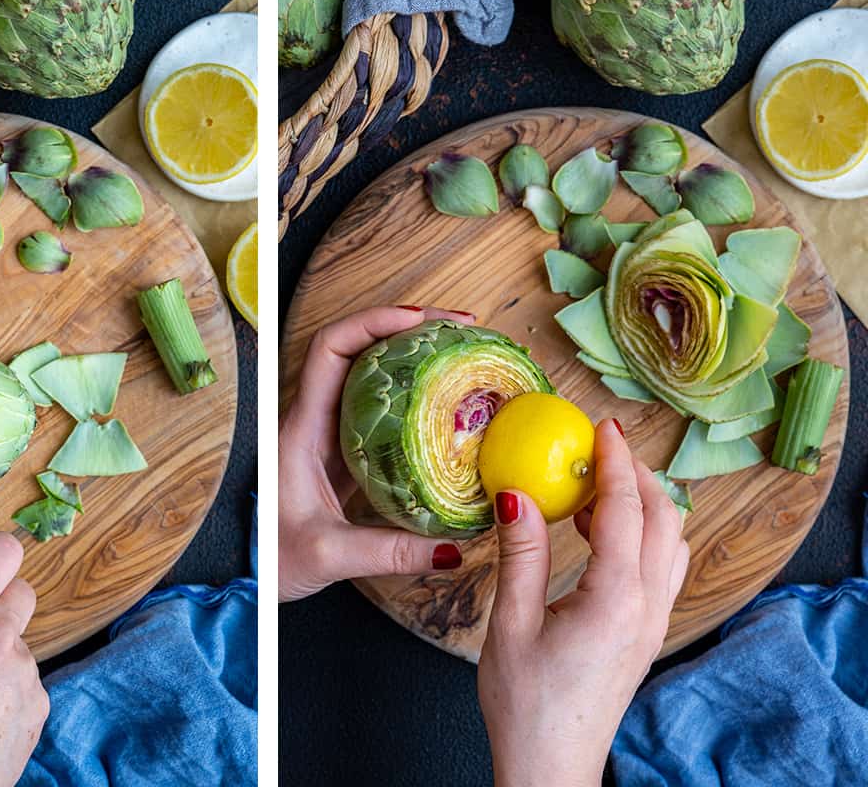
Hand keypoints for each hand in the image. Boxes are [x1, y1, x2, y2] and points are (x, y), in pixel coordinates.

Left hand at [279, 305, 476, 601]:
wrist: (252, 579)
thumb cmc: (271, 561)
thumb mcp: (329, 555)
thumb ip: (389, 552)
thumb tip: (453, 547)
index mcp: (302, 428)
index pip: (331, 349)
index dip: (375, 322)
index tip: (423, 321)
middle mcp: (316, 421)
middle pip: (360, 349)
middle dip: (411, 328)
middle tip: (464, 330)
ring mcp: (331, 436)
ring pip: (374, 377)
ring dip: (416, 358)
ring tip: (464, 355)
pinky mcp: (345, 456)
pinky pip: (383, 413)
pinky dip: (416, 400)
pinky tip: (450, 407)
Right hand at [477, 420, 688, 786]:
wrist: (550, 763)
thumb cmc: (526, 703)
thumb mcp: (510, 622)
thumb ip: (521, 553)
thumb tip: (515, 493)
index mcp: (615, 599)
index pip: (624, 510)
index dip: (614, 462)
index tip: (601, 426)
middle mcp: (648, 607)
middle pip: (664, 519)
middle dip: (638, 475)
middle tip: (600, 448)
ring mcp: (653, 622)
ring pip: (670, 543)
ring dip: (644, 504)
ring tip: (597, 487)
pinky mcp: (646, 633)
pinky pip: (660, 567)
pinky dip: (641, 534)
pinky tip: (599, 534)